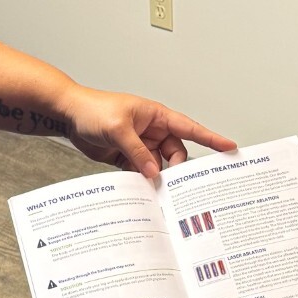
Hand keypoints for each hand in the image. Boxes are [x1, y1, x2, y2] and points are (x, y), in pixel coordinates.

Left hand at [61, 84, 235, 181]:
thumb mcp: (117, 129)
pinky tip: (139, 187)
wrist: (69, 115)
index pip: (189, 127)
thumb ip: (137, 151)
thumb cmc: (93, 109)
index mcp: (156, 116)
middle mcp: (152, 130)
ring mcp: (141, 145)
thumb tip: (154, 171)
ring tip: (151, 187)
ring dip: (155, 177)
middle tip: (170, 183)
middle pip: (175, 154)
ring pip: (159, 166)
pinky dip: (142, 180)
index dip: (210, 138)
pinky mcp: (128, 157)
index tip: (229, 146)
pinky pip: (142, 172)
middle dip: (175, 168)